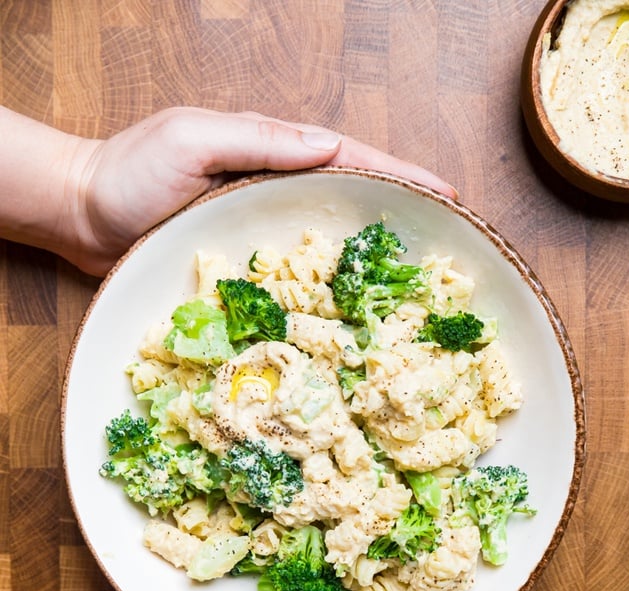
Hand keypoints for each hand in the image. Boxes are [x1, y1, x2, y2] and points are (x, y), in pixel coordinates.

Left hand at [75, 108, 457, 274]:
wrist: (81, 216)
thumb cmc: (130, 172)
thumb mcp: (193, 139)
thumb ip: (258, 140)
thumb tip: (331, 146)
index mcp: (270, 154)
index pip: (350, 159)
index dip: (401, 177)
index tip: (448, 196)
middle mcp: (272, 192)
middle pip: (350, 202)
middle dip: (402, 219)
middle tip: (450, 247)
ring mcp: (258, 232)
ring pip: (326, 245)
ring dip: (370, 261)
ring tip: (416, 287)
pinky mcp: (241, 269)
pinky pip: (292, 280)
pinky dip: (324, 294)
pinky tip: (349, 315)